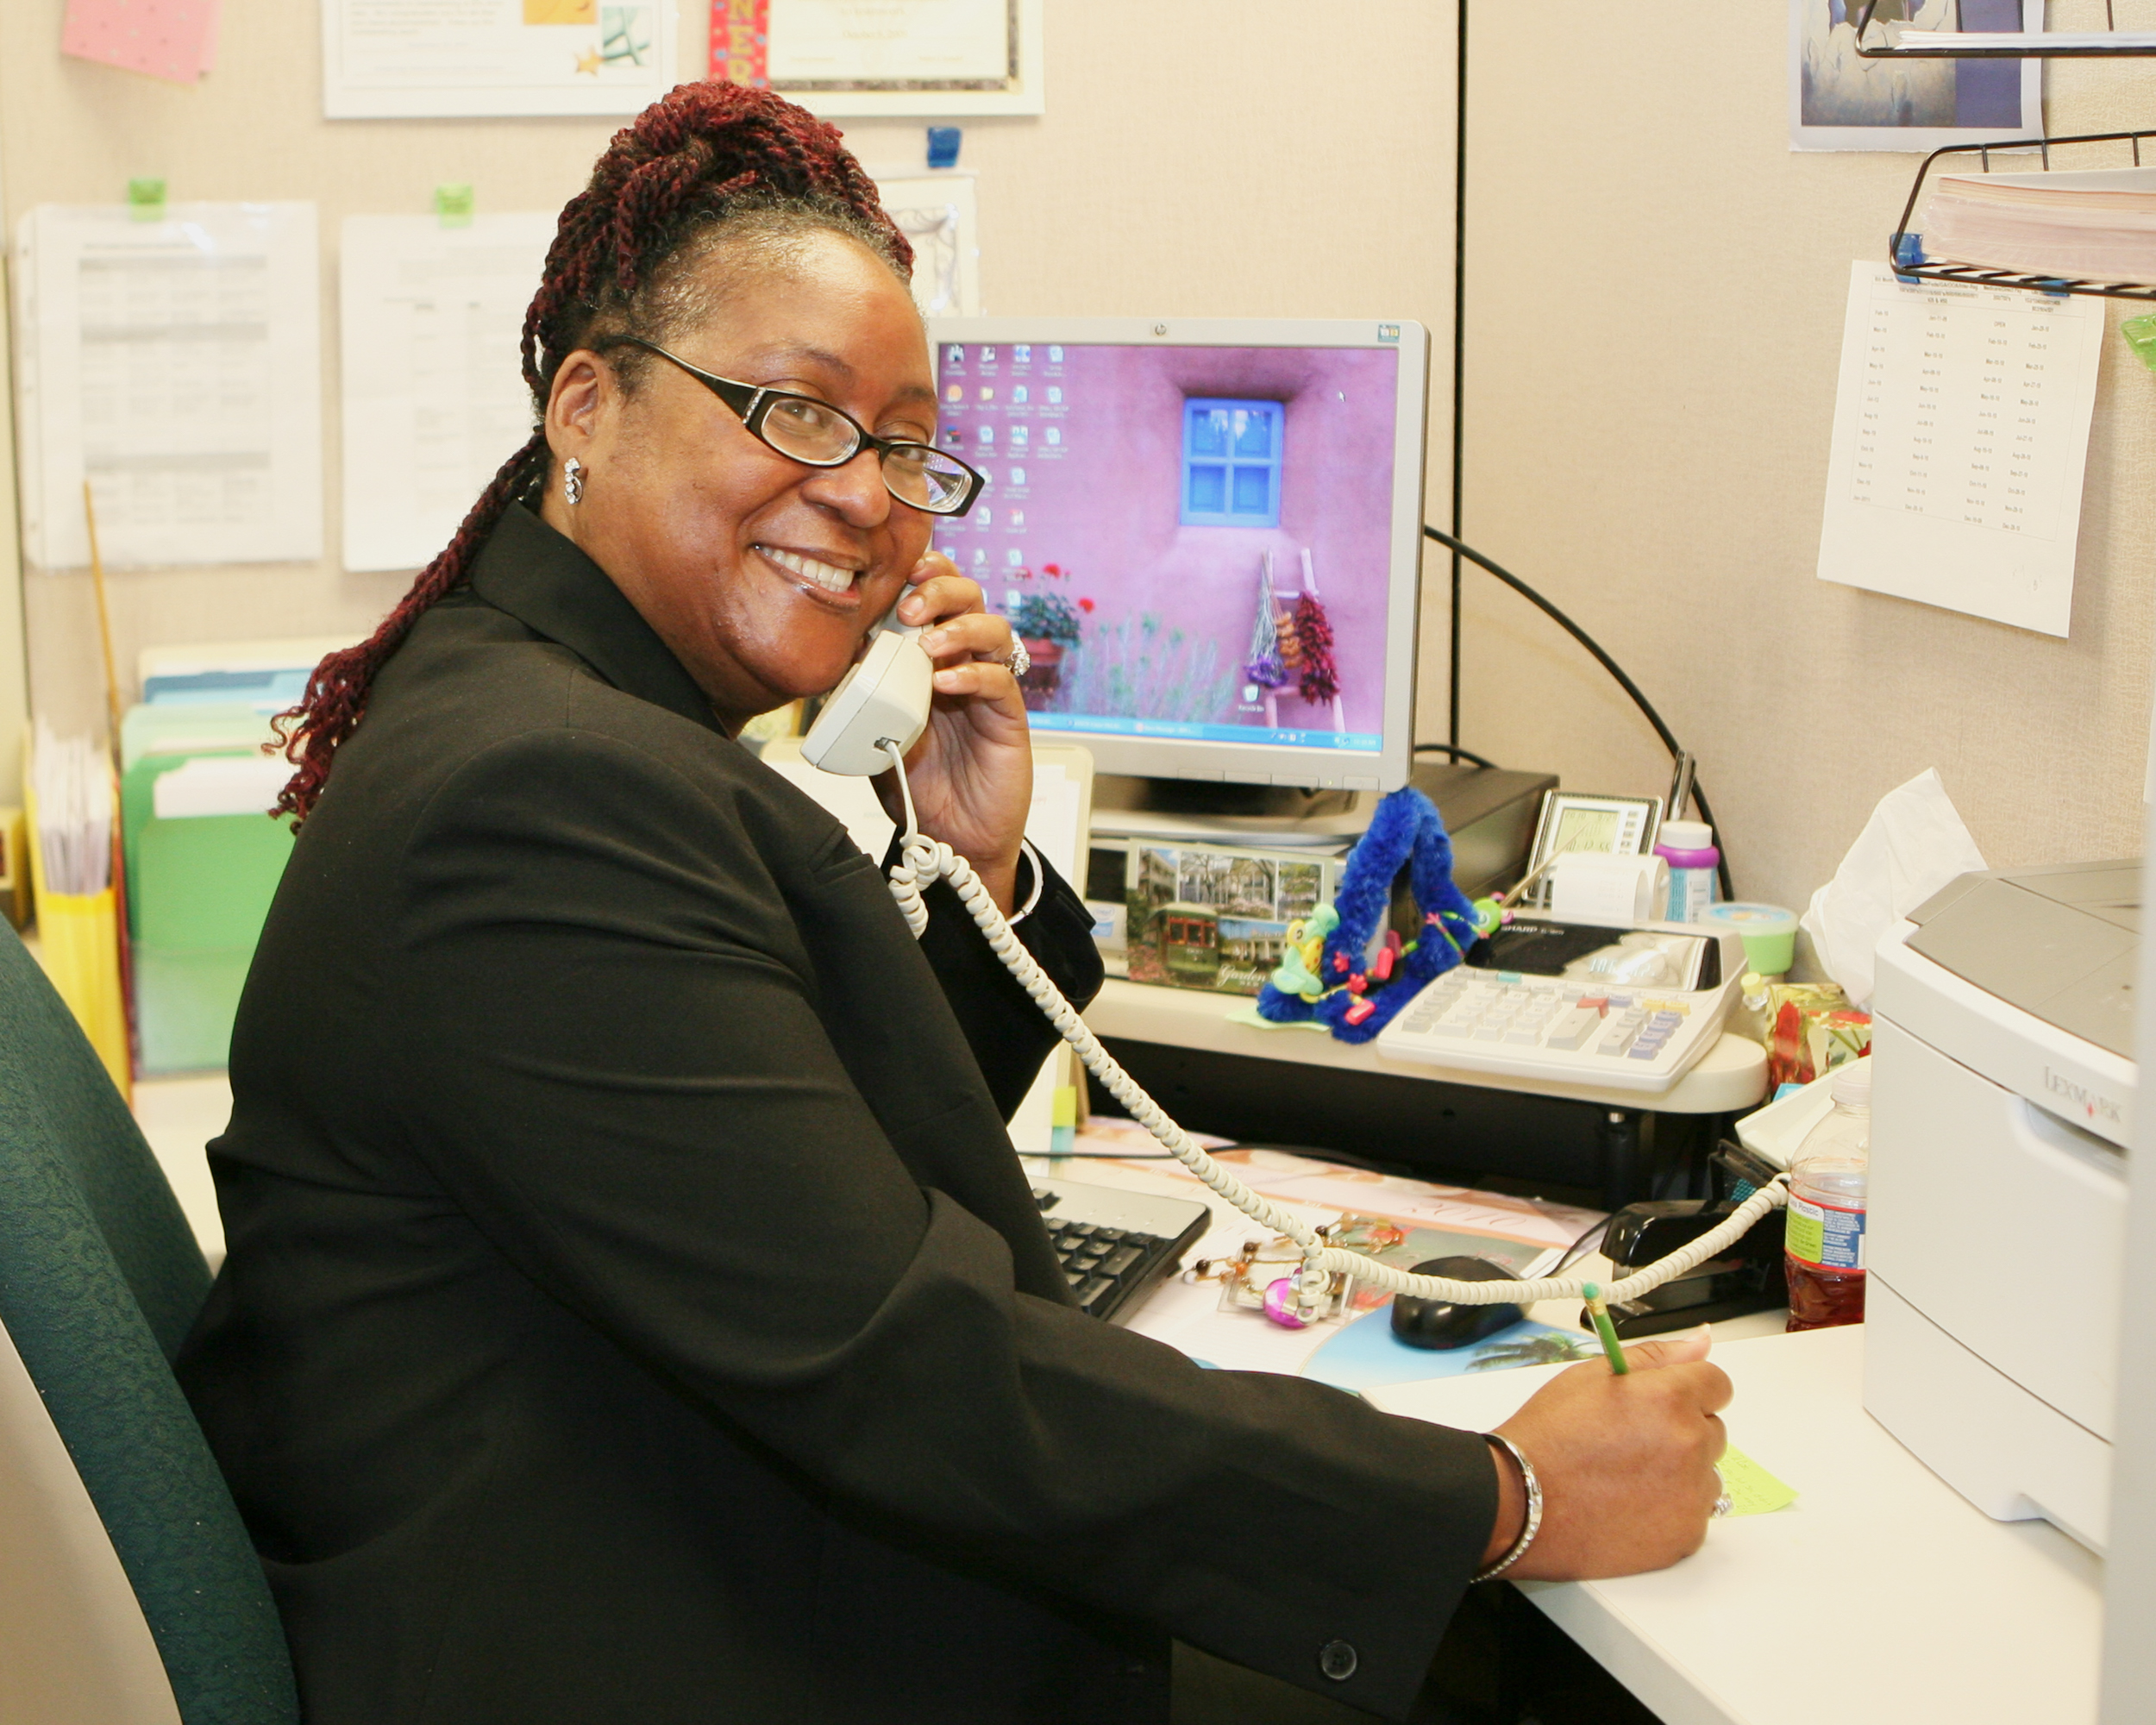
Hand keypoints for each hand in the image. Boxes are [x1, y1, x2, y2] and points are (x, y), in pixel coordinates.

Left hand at [870, 551, 1031, 910]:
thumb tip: (838, 655)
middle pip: (970, 598)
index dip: (926, 573)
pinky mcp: (1008, 719)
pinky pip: (1000, 682)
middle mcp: (963, 664)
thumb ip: (864, 694)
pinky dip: (973, 675)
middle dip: (941, 591)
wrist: (948, 839)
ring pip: (994, 631)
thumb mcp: (875, 732)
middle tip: (911, 611)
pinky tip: (946, 683)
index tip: (899, 572)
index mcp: (930, 657)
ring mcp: (988, 689)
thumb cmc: (917, 785)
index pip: (936, 596)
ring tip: (929, 646)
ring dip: (960, 628)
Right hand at [1480, 1328, 1730, 1580]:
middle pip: (1713, 1429)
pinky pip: (1696, 1513)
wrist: (1522, 1501)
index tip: (1662, 1404)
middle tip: (1631, 1441)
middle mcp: (1690, 1445)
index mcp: (1669, 1399)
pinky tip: (1630, 1505)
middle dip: (1682, 1431)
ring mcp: (1691, 1495)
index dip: (1687, 1390)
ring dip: (1680, 1472)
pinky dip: (1672, 1510)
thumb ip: (1656, 1357)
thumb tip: (1701, 1342)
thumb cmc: (1550, 1437)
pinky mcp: (1686, 1535)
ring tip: (1627, 1477)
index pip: (1717, 1384)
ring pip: (1705, 1473)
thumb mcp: (1592, 1377)